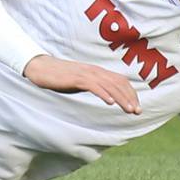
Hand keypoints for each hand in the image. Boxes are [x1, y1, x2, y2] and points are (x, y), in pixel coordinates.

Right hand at [22, 55, 140, 113]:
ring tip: (128, 110)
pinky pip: (93, 85)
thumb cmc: (60, 77)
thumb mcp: (81, 81)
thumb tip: (106, 95)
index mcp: (97, 71)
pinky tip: (110, 102)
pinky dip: (103, 93)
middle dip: (130, 97)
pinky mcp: (76, 78)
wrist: (42, 68)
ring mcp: (86, 73)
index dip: (131, 93)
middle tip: (137, 112)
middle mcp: (94, 70)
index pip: (120, 80)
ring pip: (109, 85)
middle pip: (118, 83)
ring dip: (121, 98)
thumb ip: (93, 85)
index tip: (137, 106)